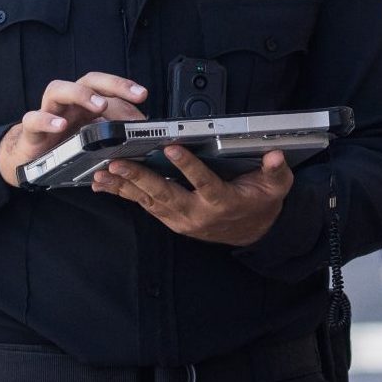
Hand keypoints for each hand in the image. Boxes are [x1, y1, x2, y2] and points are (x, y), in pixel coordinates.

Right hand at [0, 73, 149, 187]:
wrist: (32, 159)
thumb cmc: (63, 144)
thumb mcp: (93, 137)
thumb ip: (116, 129)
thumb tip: (141, 127)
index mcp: (85, 103)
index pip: (105, 86)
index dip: (124, 87)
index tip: (143, 94)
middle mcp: (67, 102)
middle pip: (88, 81)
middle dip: (112, 84)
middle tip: (133, 94)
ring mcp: (48, 112)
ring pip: (58, 90)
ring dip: (81, 94)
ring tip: (100, 105)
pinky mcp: (31, 130)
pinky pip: (34, 119)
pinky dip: (47, 120)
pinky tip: (61, 126)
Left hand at [91, 145, 291, 246]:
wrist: (253, 233)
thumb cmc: (261, 204)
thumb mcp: (276, 187)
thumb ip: (275, 171)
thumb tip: (275, 156)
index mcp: (223, 202)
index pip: (203, 183)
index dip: (187, 167)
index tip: (172, 148)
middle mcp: (198, 214)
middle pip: (166, 195)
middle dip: (140, 179)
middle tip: (118, 163)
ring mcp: (182, 219)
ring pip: (150, 202)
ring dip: (125, 187)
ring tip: (104, 173)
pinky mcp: (172, 220)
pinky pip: (146, 206)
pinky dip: (126, 195)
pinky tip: (108, 185)